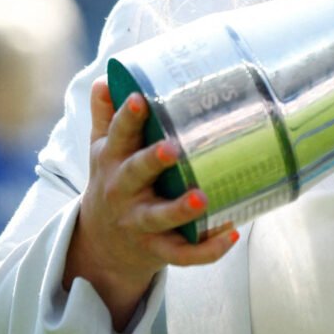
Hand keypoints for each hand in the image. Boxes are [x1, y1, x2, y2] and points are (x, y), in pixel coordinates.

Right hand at [63, 78, 239, 330]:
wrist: (101, 245)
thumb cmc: (112, 182)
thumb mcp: (102, 151)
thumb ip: (106, 116)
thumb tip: (106, 79)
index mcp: (112, 162)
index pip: (118, 136)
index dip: (127, 117)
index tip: (140, 98)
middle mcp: (123, 192)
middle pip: (135, 175)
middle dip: (152, 161)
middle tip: (173, 148)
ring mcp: (140, 222)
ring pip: (159, 218)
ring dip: (180, 211)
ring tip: (203, 199)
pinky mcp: (157, 249)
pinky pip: (182, 253)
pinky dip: (207, 248)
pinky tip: (231, 232)